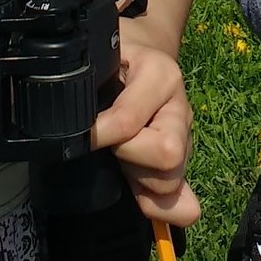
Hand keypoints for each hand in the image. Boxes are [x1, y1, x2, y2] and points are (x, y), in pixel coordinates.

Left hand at [91, 27, 199, 226]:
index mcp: (161, 75)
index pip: (129, 120)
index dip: (100, 134)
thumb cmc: (117, 52)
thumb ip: (89, 76)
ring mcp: (185, 138)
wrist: (144, 51)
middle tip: (111, 144)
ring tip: (123, 159)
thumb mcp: (103, 51)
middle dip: (129, 157)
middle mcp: (179, 108)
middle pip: (166, 154)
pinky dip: (162, 209)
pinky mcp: (182, 162)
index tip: (83, 134)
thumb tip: (75, 118)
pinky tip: (143, 200)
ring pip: (171, 180)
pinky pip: (183, 202)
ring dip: (140, 179)